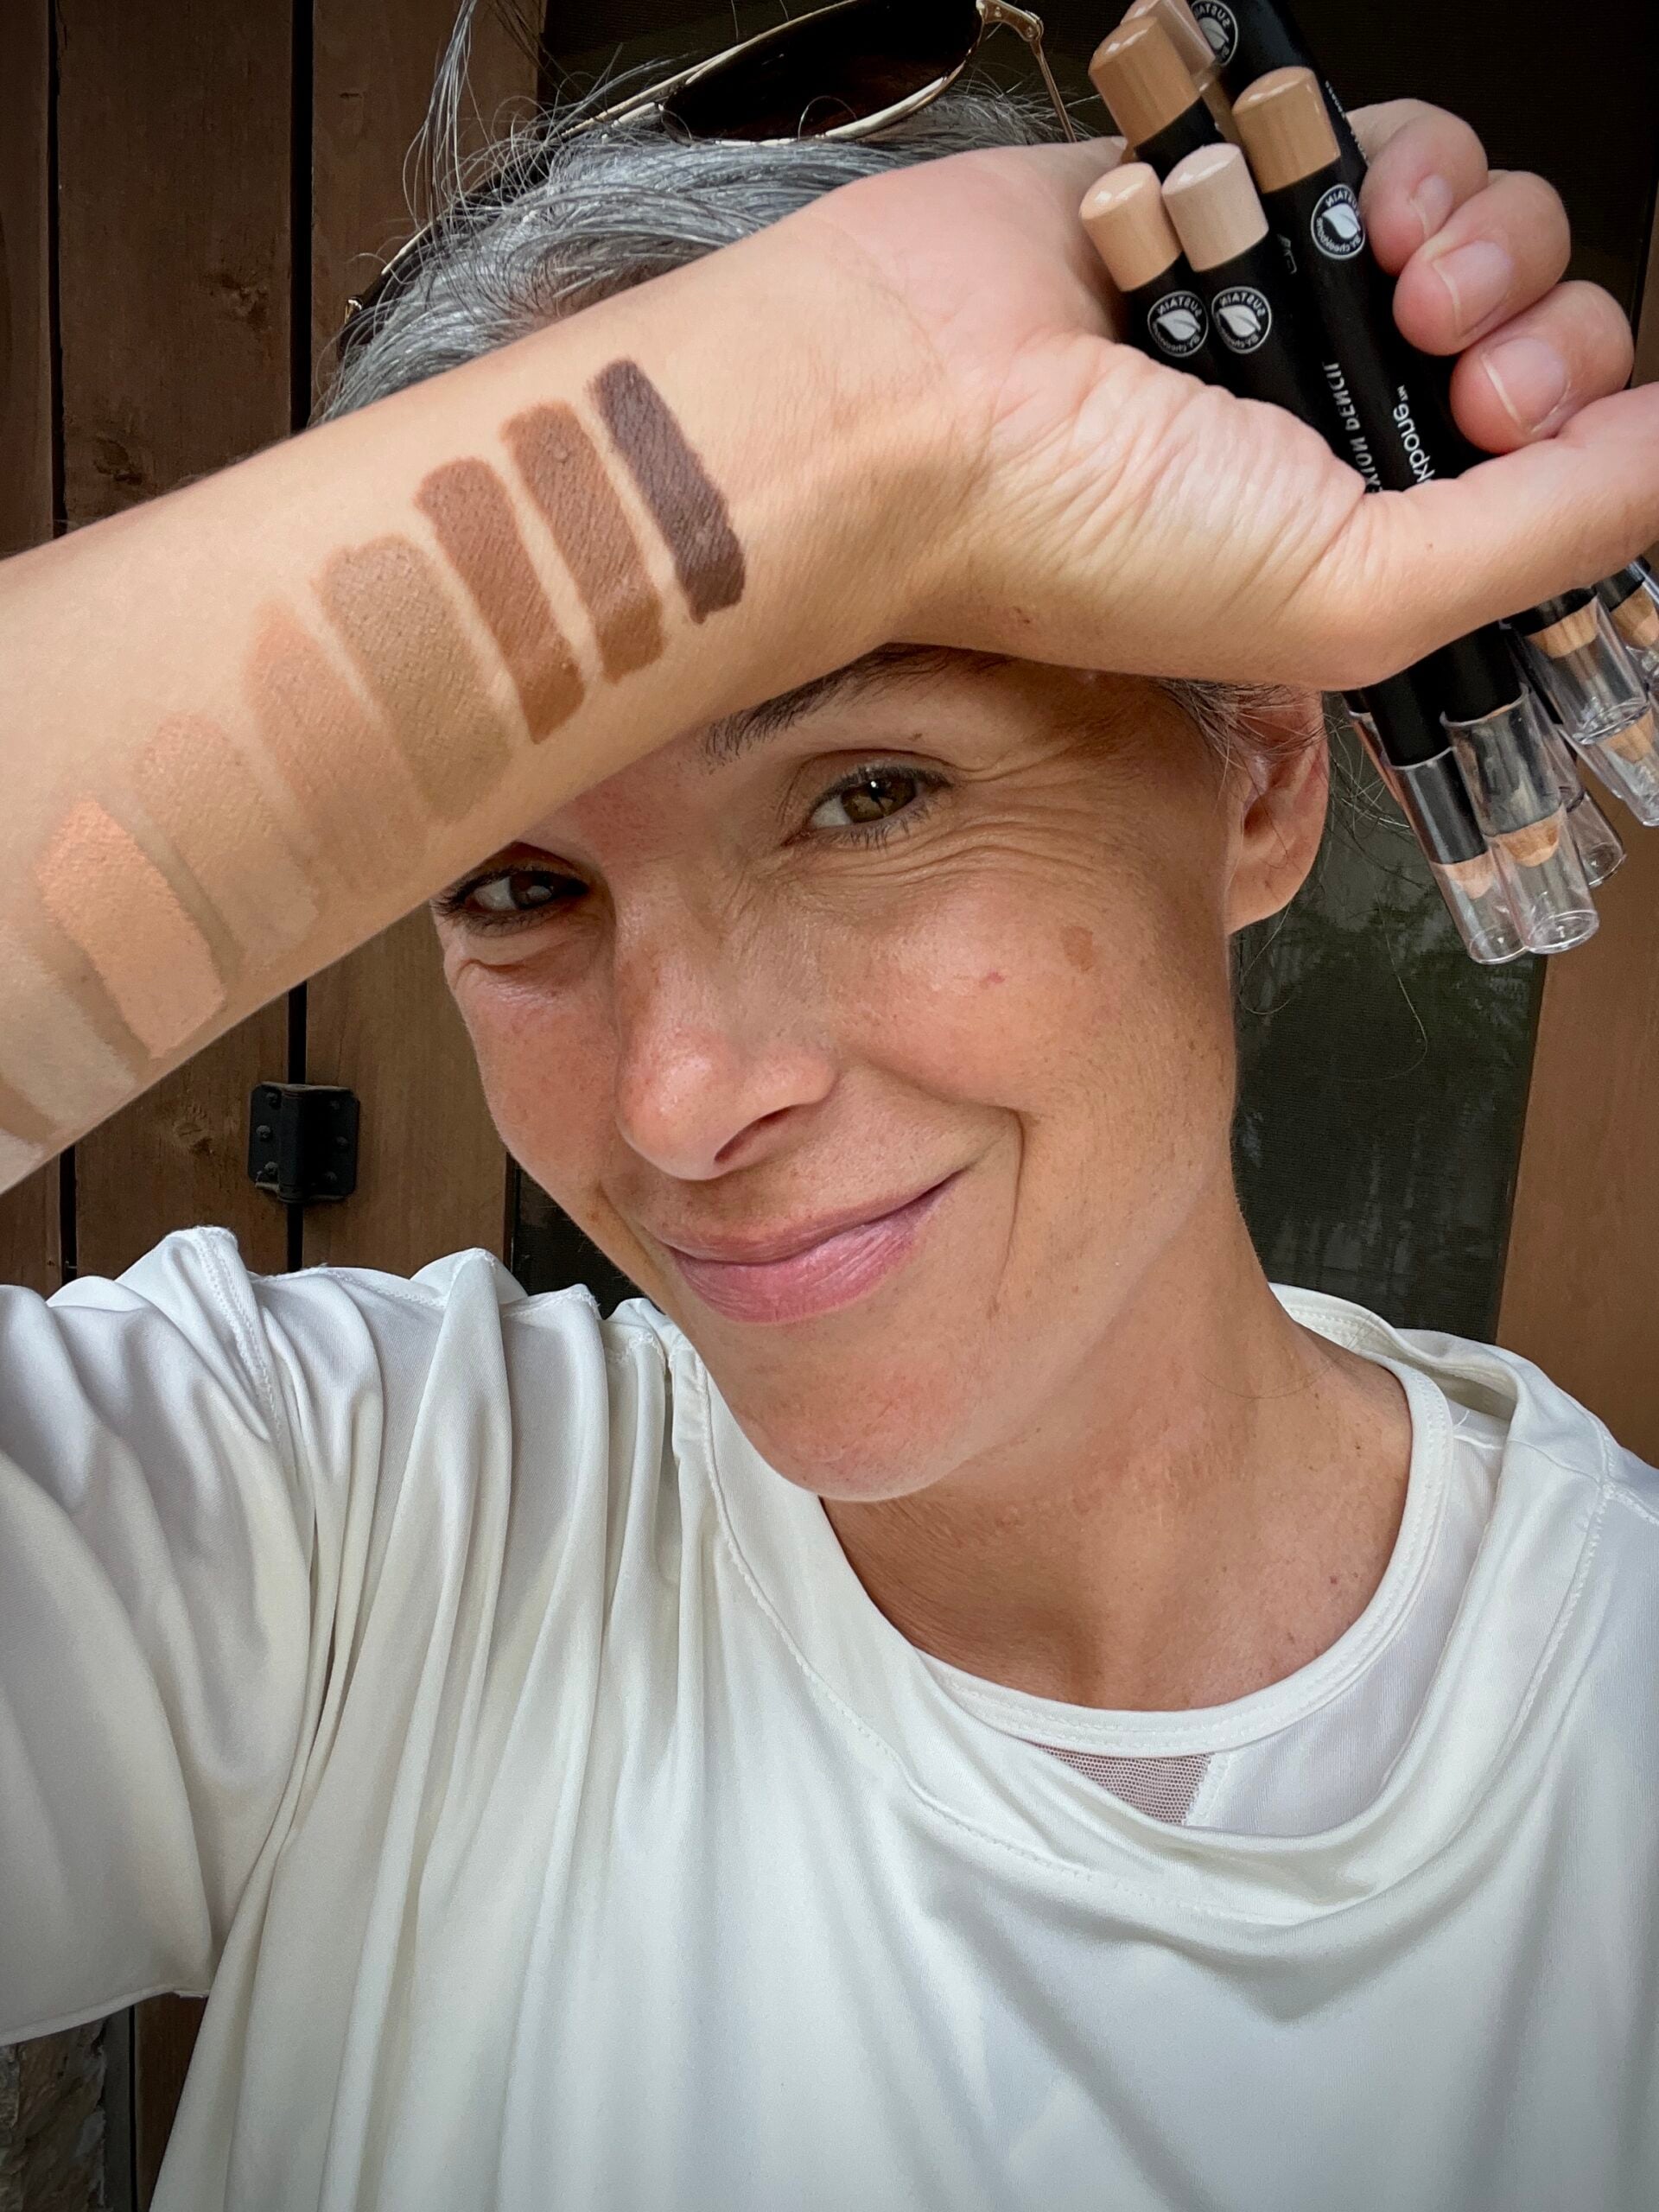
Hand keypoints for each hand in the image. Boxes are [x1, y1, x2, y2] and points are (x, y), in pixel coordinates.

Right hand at [780, 106, 1654, 690]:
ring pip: (1482, 228)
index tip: (1503, 425)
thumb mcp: (1354, 597)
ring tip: (1387, 267)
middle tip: (1455, 358)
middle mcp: (1340, 428)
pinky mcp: (1245, 197)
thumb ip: (1545, 534)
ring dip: (1475, 231)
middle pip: (1539, 339)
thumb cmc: (1083, 539)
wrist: (912, 411)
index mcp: (1365, 543)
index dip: (1578, 432)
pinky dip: (1385, 156)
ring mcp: (1296, 310)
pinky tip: (1333, 207)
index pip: (1549, 471)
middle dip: (1536, 331)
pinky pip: (1385, 141)